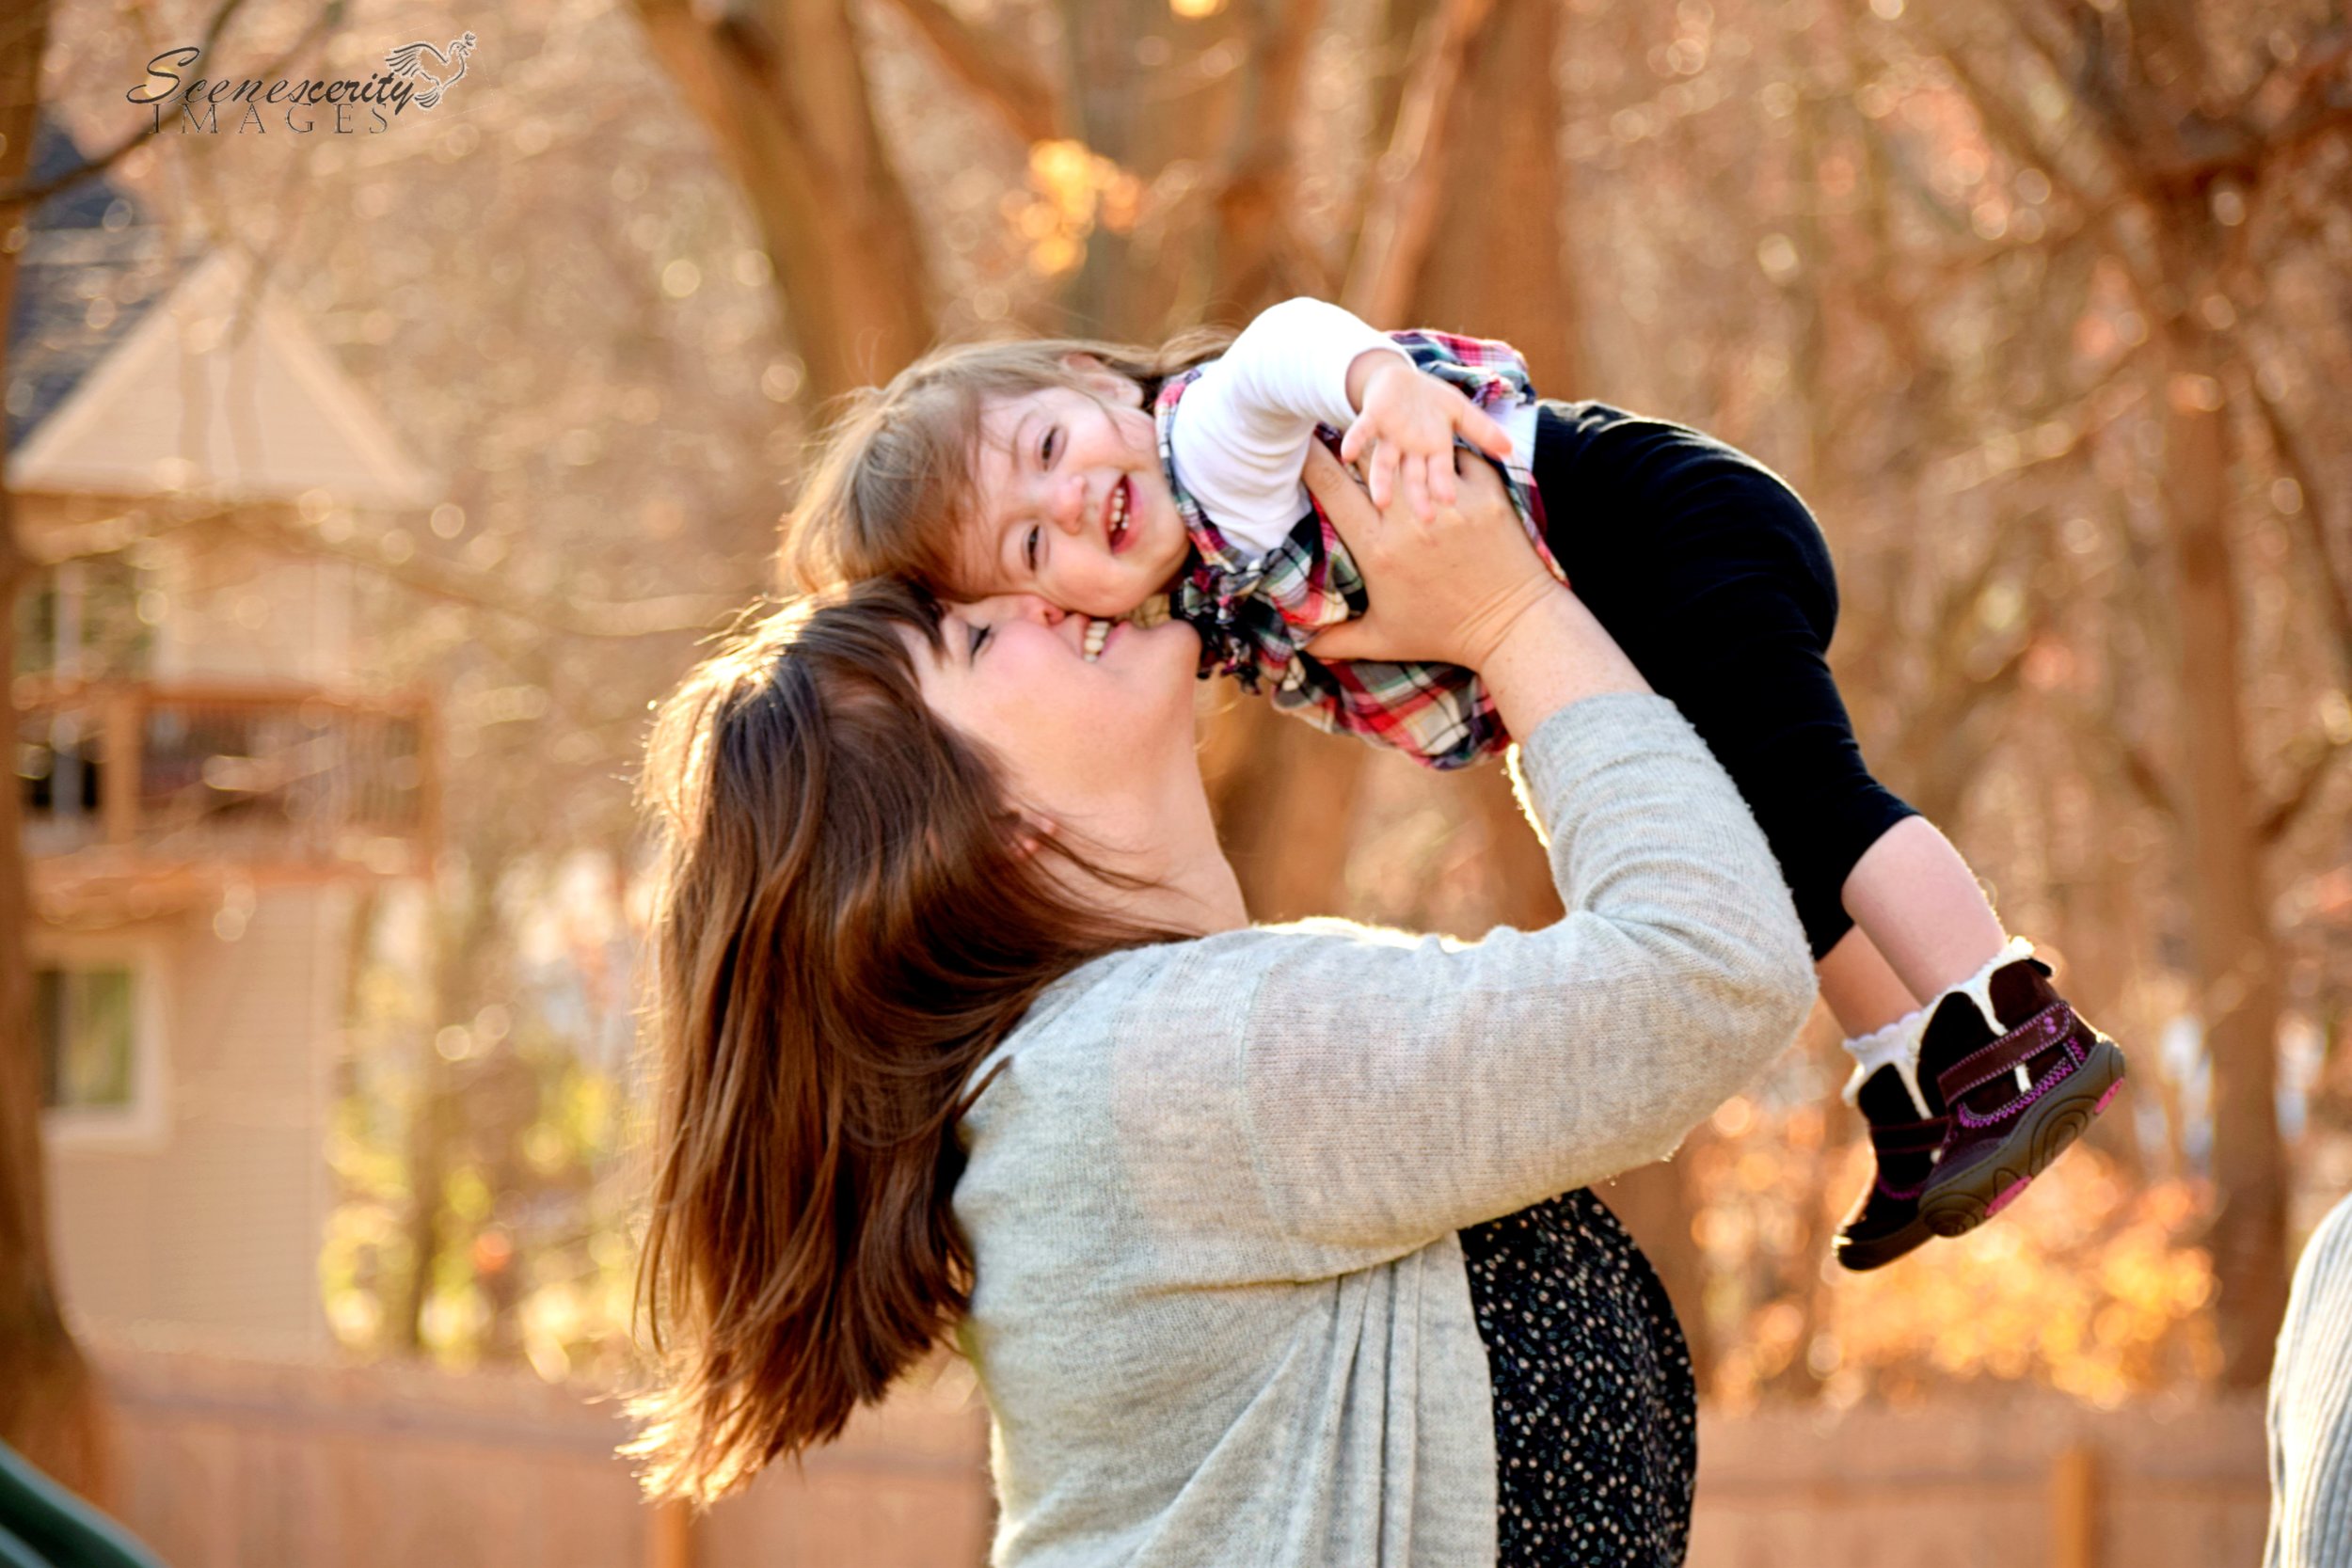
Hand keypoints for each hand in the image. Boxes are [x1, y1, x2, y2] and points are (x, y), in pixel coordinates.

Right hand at [1300, 442, 1562, 671]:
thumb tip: (1303, 646)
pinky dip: (1445, 453)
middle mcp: (1410, 519)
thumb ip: (1338, 641)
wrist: (1512, 627)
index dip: (1310, 459)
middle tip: (1345, 432)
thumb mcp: (1384, 641)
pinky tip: (1439, 458)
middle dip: (1353, 441)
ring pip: (1412, 451)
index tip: (1301, 445)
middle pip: (1369, 457)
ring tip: (1393, 434)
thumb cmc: (1443, 634)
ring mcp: (1450, 502)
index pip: (1331, 487)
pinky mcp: (1487, 492)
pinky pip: (1458, 454)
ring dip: (1399, 443)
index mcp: (1377, 548)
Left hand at [1339, 354, 1514, 520]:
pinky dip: (1355, 440)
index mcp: (1433, 449)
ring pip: (1385, 462)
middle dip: (1418, 494)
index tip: (1450, 501)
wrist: (1395, 382)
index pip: (1439, 471)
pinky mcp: (1372, 419)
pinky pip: (1362, 431)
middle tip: (1424, 518)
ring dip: (1382, 479)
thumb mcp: (1459, 411)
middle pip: (1413, 475)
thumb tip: (1510, 448)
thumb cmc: (1429, 403)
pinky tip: (1346, 453)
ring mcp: (1389, 437)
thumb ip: (1482, 430)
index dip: (1443, 484)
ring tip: (1382, 500)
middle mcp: (1410, 449)